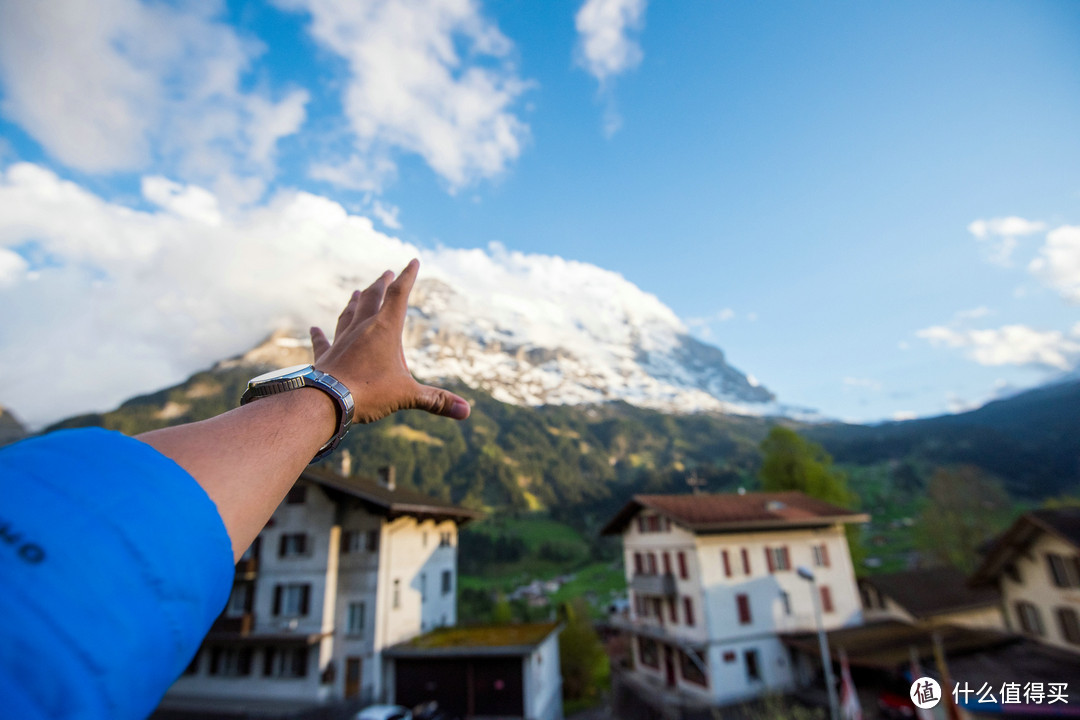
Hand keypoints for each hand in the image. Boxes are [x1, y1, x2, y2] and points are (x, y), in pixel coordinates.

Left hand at [310, 259, 469, 423]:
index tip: (413, 261)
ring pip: (348, 314)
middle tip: (386, 273)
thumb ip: (436, 401)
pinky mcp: (325, 357)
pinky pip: (322, 341)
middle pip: (372, 298)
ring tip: (356, 292)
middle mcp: (362, 328)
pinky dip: (318, 335)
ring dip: (354, 302)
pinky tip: (312, 328)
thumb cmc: (368, 392)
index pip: (399, 295)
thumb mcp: (407, 395)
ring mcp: (341, 341)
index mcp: (385, 330)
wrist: (326, 400)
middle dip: (381, 284)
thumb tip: (466, 411)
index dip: (408, 277)